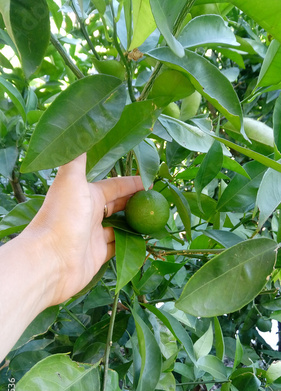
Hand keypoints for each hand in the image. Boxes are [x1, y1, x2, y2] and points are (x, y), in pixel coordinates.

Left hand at [23, 153, 143, 304]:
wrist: (50, 260)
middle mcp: (89, 213)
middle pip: (118, 205)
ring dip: (135, 222)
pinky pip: (120, 246)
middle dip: (136, 201)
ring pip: (120, 226)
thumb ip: (78, 156)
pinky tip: (145, 239)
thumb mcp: (70, 179)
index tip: (151, 181)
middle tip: (158, 200)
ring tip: (156, 219)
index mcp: (84, 193)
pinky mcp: (99, 256)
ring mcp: (94, 235)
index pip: (113, 185)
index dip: (131, 182)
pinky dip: (132, 243)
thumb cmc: (63, 217)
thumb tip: (83, 129)